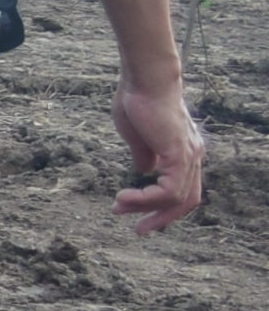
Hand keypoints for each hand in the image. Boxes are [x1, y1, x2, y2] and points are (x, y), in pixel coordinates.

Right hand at [119, 78, 206, 233]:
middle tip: (138, 230)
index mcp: (183, 151)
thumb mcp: (138, 135)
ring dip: (145, 207)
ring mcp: (190, 156)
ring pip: (176, 198)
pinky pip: (168, 191)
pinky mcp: (180, 156)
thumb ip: (143, 153)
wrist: (145, 80)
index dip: (160, 204)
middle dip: (161, 218)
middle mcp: (193, 156)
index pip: (181, 187)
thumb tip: (144, 170)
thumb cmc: (138, 100)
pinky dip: (147, 199)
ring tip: (118, 206)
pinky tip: (126, 196)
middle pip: (186, 200)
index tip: (132, 209)